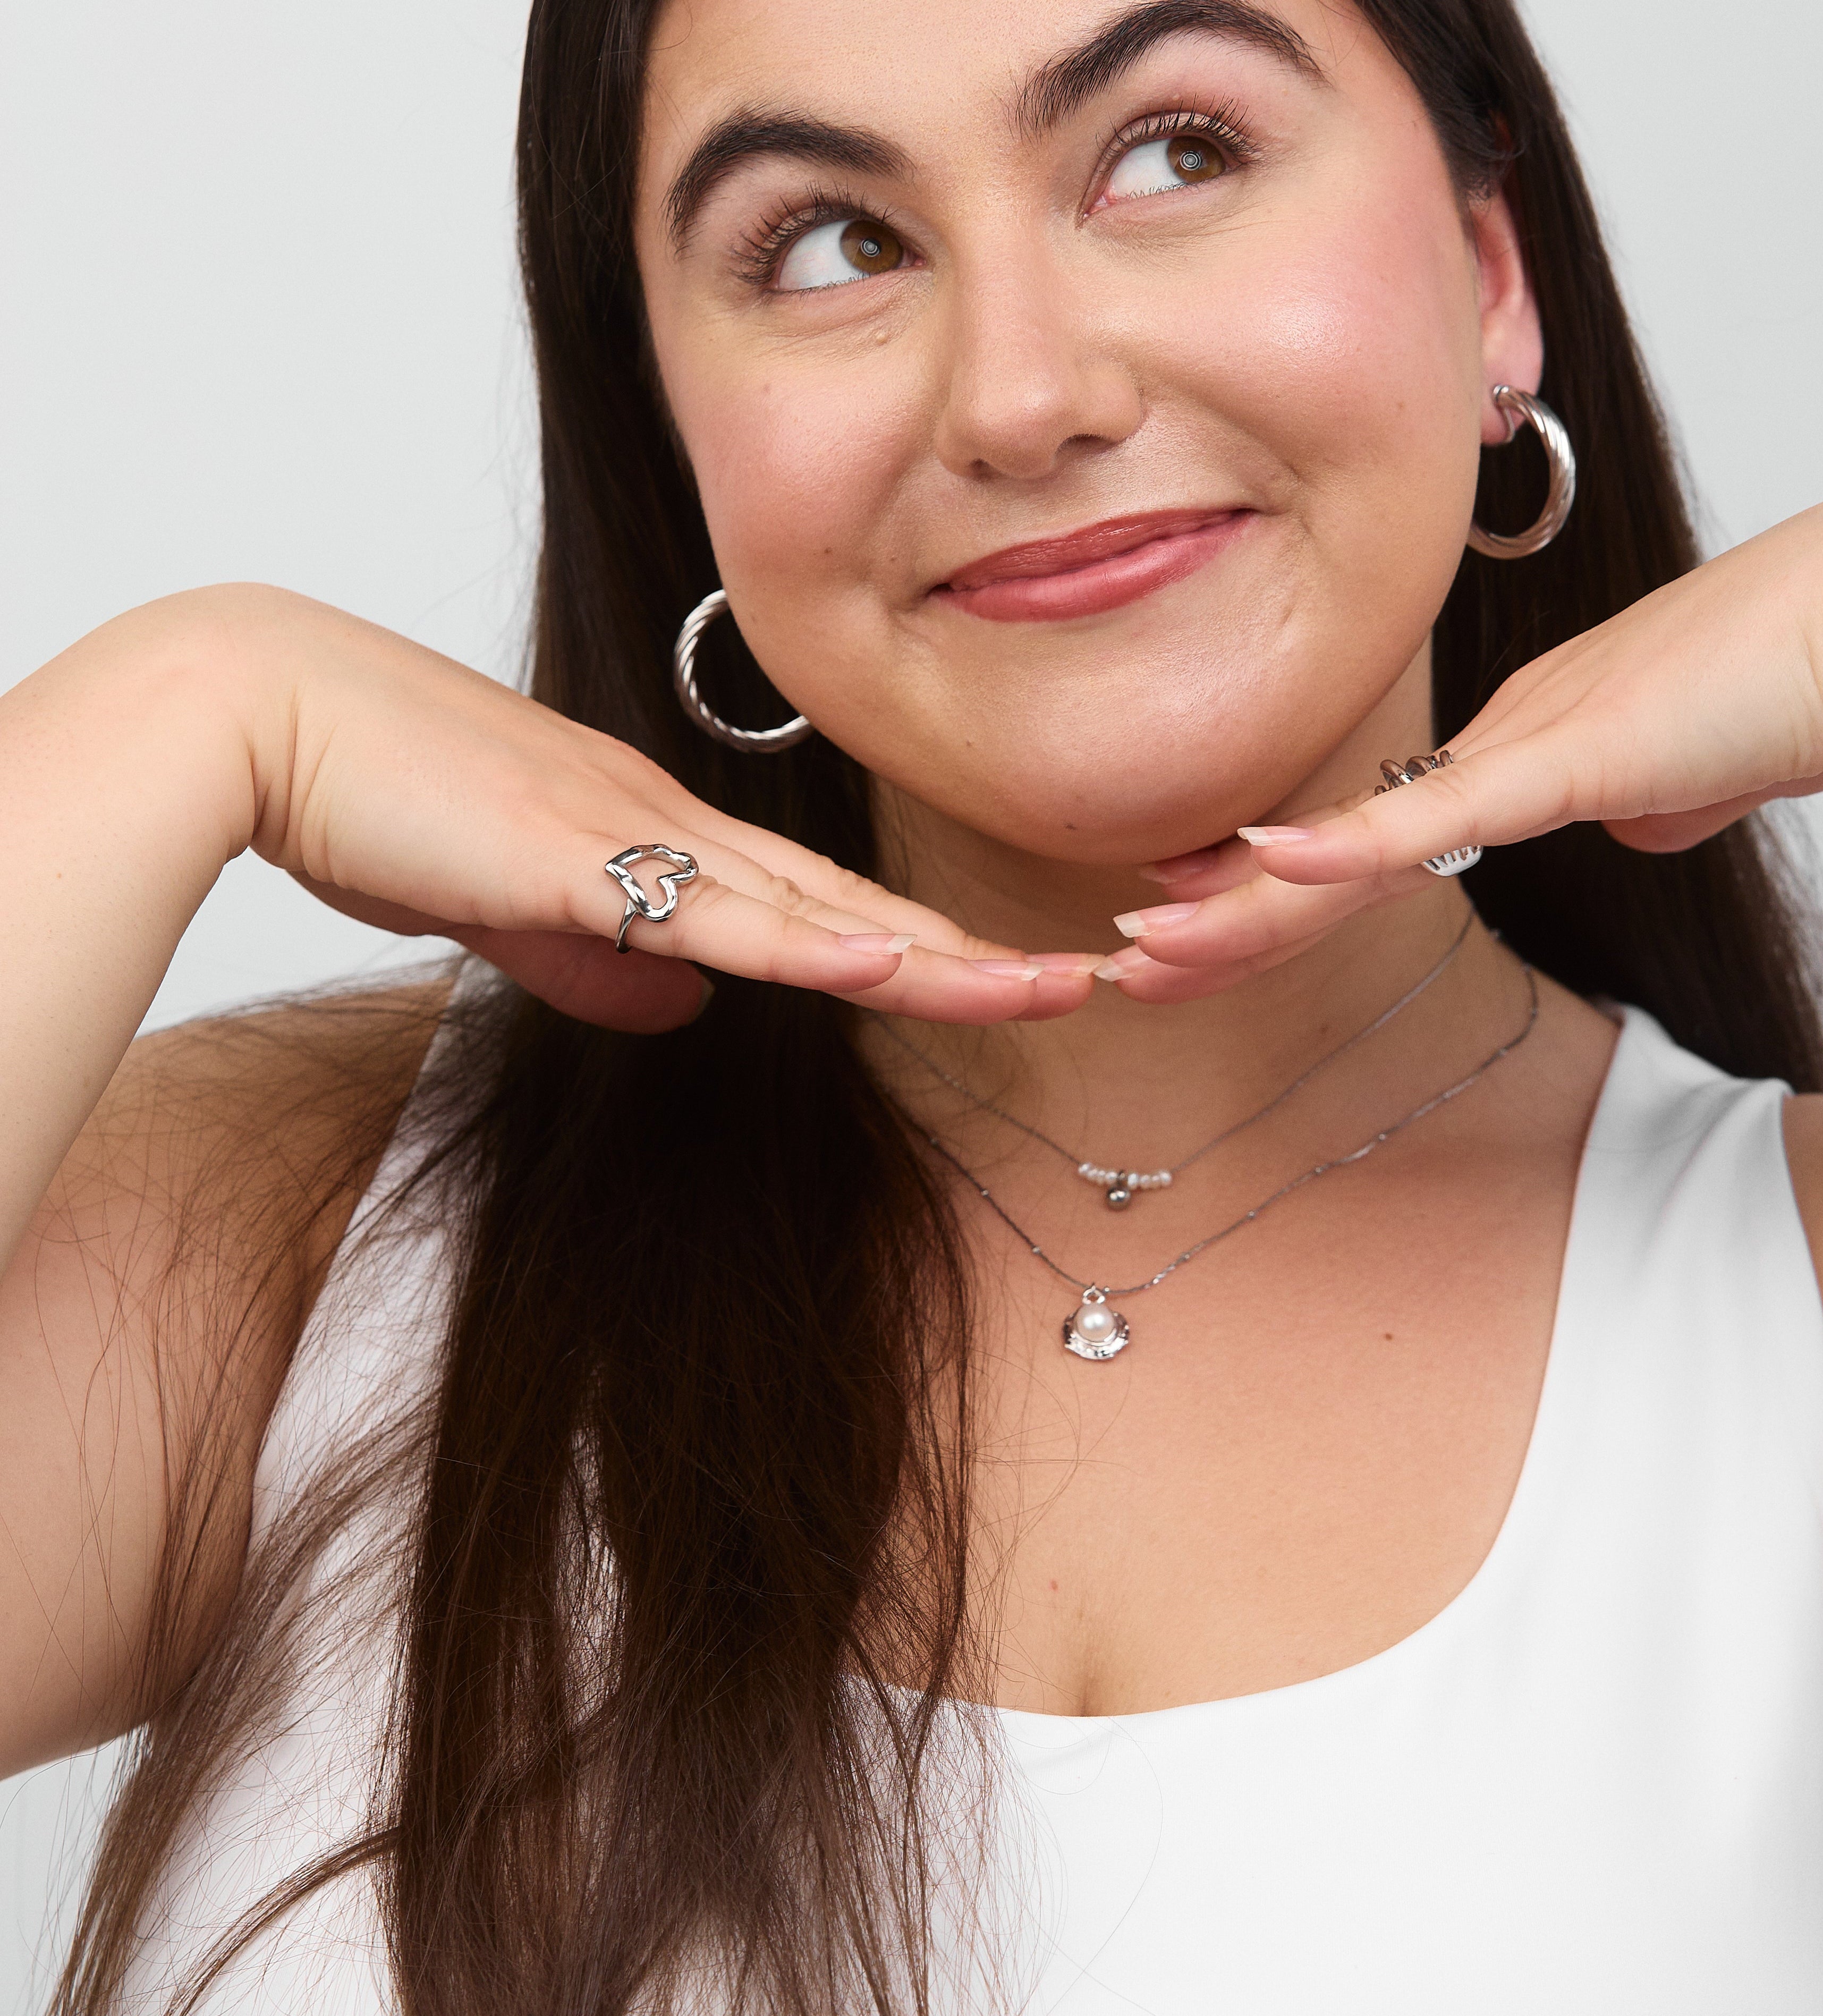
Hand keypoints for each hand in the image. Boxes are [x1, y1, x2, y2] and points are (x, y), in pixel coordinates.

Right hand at [219, 589, 1094, 1030]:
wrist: (254, 713)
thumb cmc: (363, 792)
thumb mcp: (501, 903)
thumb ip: (593, 962)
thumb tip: (678, 1012)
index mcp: (653, 833)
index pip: (817, 906)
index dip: (918, 946)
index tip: (1002, 978)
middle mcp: (666, 822)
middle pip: (848, 908)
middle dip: (969, 956)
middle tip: (1085, 981)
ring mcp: (626, 834)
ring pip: (813, 914)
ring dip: (932, 959)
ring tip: (1043, 989)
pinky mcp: (567, 857)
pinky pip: (708, 912)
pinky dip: (805, 944)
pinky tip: (888, 966)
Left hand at [1098, 492, 1822, 1001]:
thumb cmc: (1795, 682)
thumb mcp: (1689, 769)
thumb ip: (1641, 796)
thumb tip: (1631, 823)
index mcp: (1516, 752)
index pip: (1367, 838)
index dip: (1274, 886)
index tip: (1194, 914)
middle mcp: (1492, 743)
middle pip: (1329, 850)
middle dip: (1224, 916)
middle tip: (1122, 955)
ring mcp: (1518, 746)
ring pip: (1352, 845)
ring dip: (1246, 908)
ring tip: (1145, 946)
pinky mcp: (1565, 757)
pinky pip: (1435, 816)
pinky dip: (1347, 848)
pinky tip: (1266, 864)